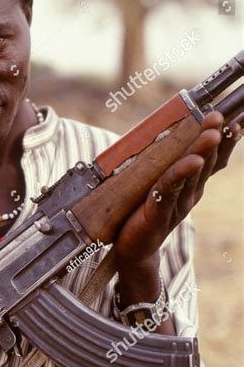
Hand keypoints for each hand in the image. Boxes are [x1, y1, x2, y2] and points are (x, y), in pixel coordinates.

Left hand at [114, 111, 240, 264]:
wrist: (133, 250)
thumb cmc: (144, 213)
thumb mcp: (160, 185)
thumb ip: (168, 164)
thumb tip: (168, 132)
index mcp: (192, 184)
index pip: (214, 158)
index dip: (227, 139)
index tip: (239, 116)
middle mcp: (190, 192)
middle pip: (206, 162)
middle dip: (215, 137)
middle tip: (221, 115)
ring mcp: (176, 203)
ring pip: (191, 174)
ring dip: (202, 152)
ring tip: (212, 134)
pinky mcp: (157, 213)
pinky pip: (168, 190)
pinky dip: (180, 174)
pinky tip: (192, 162)